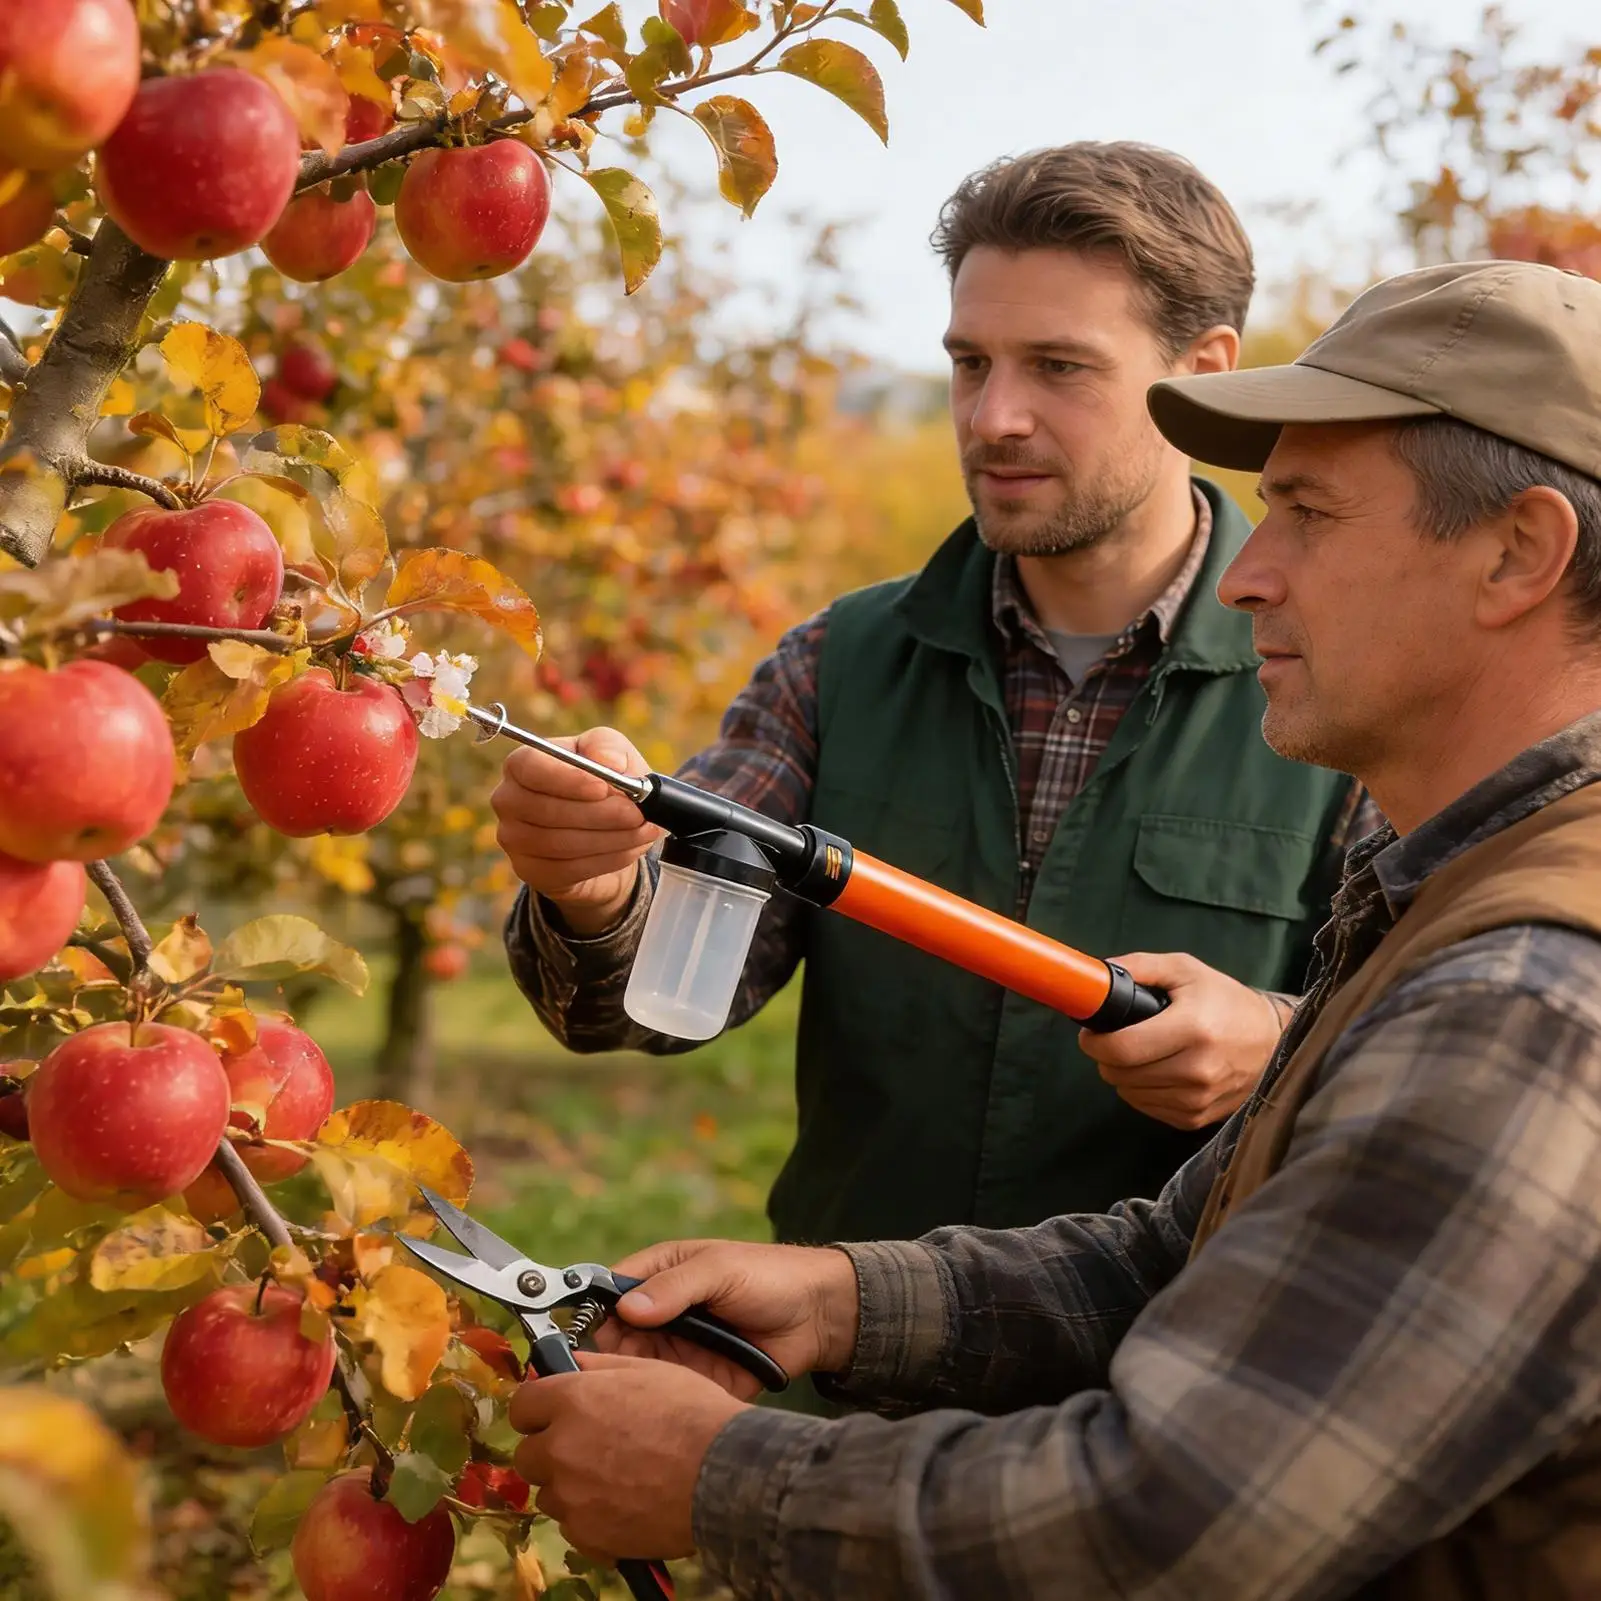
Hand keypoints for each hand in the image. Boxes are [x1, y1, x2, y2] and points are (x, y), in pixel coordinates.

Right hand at [490, 727, 660, 934]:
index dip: (567, 779)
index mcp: (521, 763)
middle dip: (601, 814)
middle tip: (638, 814)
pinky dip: (608, 859)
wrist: (601, 830)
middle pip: (548, 811)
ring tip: (643, 831)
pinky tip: (630, 848)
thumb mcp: (611, 753)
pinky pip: (570, 869)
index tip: (604, 787)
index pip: (530, 767)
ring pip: (562, 844)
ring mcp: (514, 839)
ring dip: (611, 839)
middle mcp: (508, 800)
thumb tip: (610, 762)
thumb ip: (608, 746)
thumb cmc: (601, 784)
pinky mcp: (529, 870)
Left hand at [510, 1352, 741, 1561]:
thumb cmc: (692, 1412)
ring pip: (550, 1493)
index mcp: (572, 1400)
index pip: (522, 1406)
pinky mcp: (587, 1534)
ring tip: (612, 1480)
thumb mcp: (648, 1370)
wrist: (723, 1473)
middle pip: (528, 1455)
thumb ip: (599, 1366)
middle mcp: (561, 1447)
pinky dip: (590, 1519)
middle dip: (551, 1451)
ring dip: (570, 1487)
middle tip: (587, 1449)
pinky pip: (572, 1526)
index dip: (537, 1410)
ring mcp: (571, 1496)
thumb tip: (569, 1363)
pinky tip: (622, 1508)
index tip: (552, 1415)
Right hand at [591, 1238, 859, 1396]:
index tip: (584, 1341)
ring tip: (621, 1405)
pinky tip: (646, 1419)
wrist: (819, 1316)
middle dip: (605, 1361)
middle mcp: (660, 1315)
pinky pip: (663, 1396)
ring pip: (633, 1373)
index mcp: (660, 1275)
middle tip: (601, 1384)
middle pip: (614, 1340)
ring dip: (626, 1387)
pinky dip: (653, 1406)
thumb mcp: (720, 1270)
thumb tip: (626, 1309)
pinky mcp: (694, 1382)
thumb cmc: (769, 1277)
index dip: (593, 1316)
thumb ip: (675, 1287)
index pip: (610, 1295)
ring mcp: (676, 1351)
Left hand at [1078, 952, 1285, 1129]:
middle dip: (1106, 1056)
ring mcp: (1198, 1100)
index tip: (1091, 1032)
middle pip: (1120, 1074)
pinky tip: (1157, 1071)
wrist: (1274, 1041)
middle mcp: (1196, 1070)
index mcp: (1192, 1029)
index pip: (1122, 1048)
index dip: (1095, 1041)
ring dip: (1124, 1075)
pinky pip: (1147, 1108)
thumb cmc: (1225, 1001)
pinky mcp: (1197, 1119)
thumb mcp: (1186, 970)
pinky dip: (1142, 1091)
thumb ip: (1140, 967)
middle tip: (1117, 1039)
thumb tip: (1098, 977)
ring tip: (1141, 1053)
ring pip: (1129, 1094)